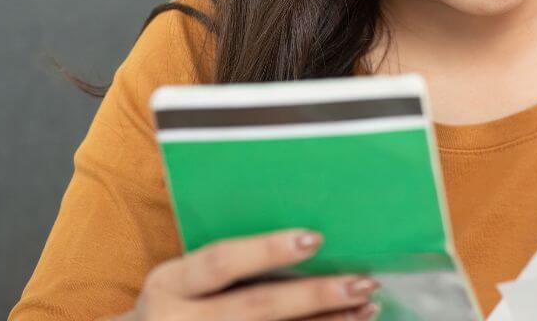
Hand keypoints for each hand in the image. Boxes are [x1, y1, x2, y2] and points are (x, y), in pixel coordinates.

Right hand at [112, 227, 380, 320]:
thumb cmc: (177, 300)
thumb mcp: (182, 278)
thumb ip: (226, 259)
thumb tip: (303, 226)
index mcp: (169, 283)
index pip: (221, 262)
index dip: (266, 249)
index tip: (315, 238)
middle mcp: (178, 320)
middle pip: (255, 308)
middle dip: (314, 295)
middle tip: (362, 280)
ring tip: (367, 306)